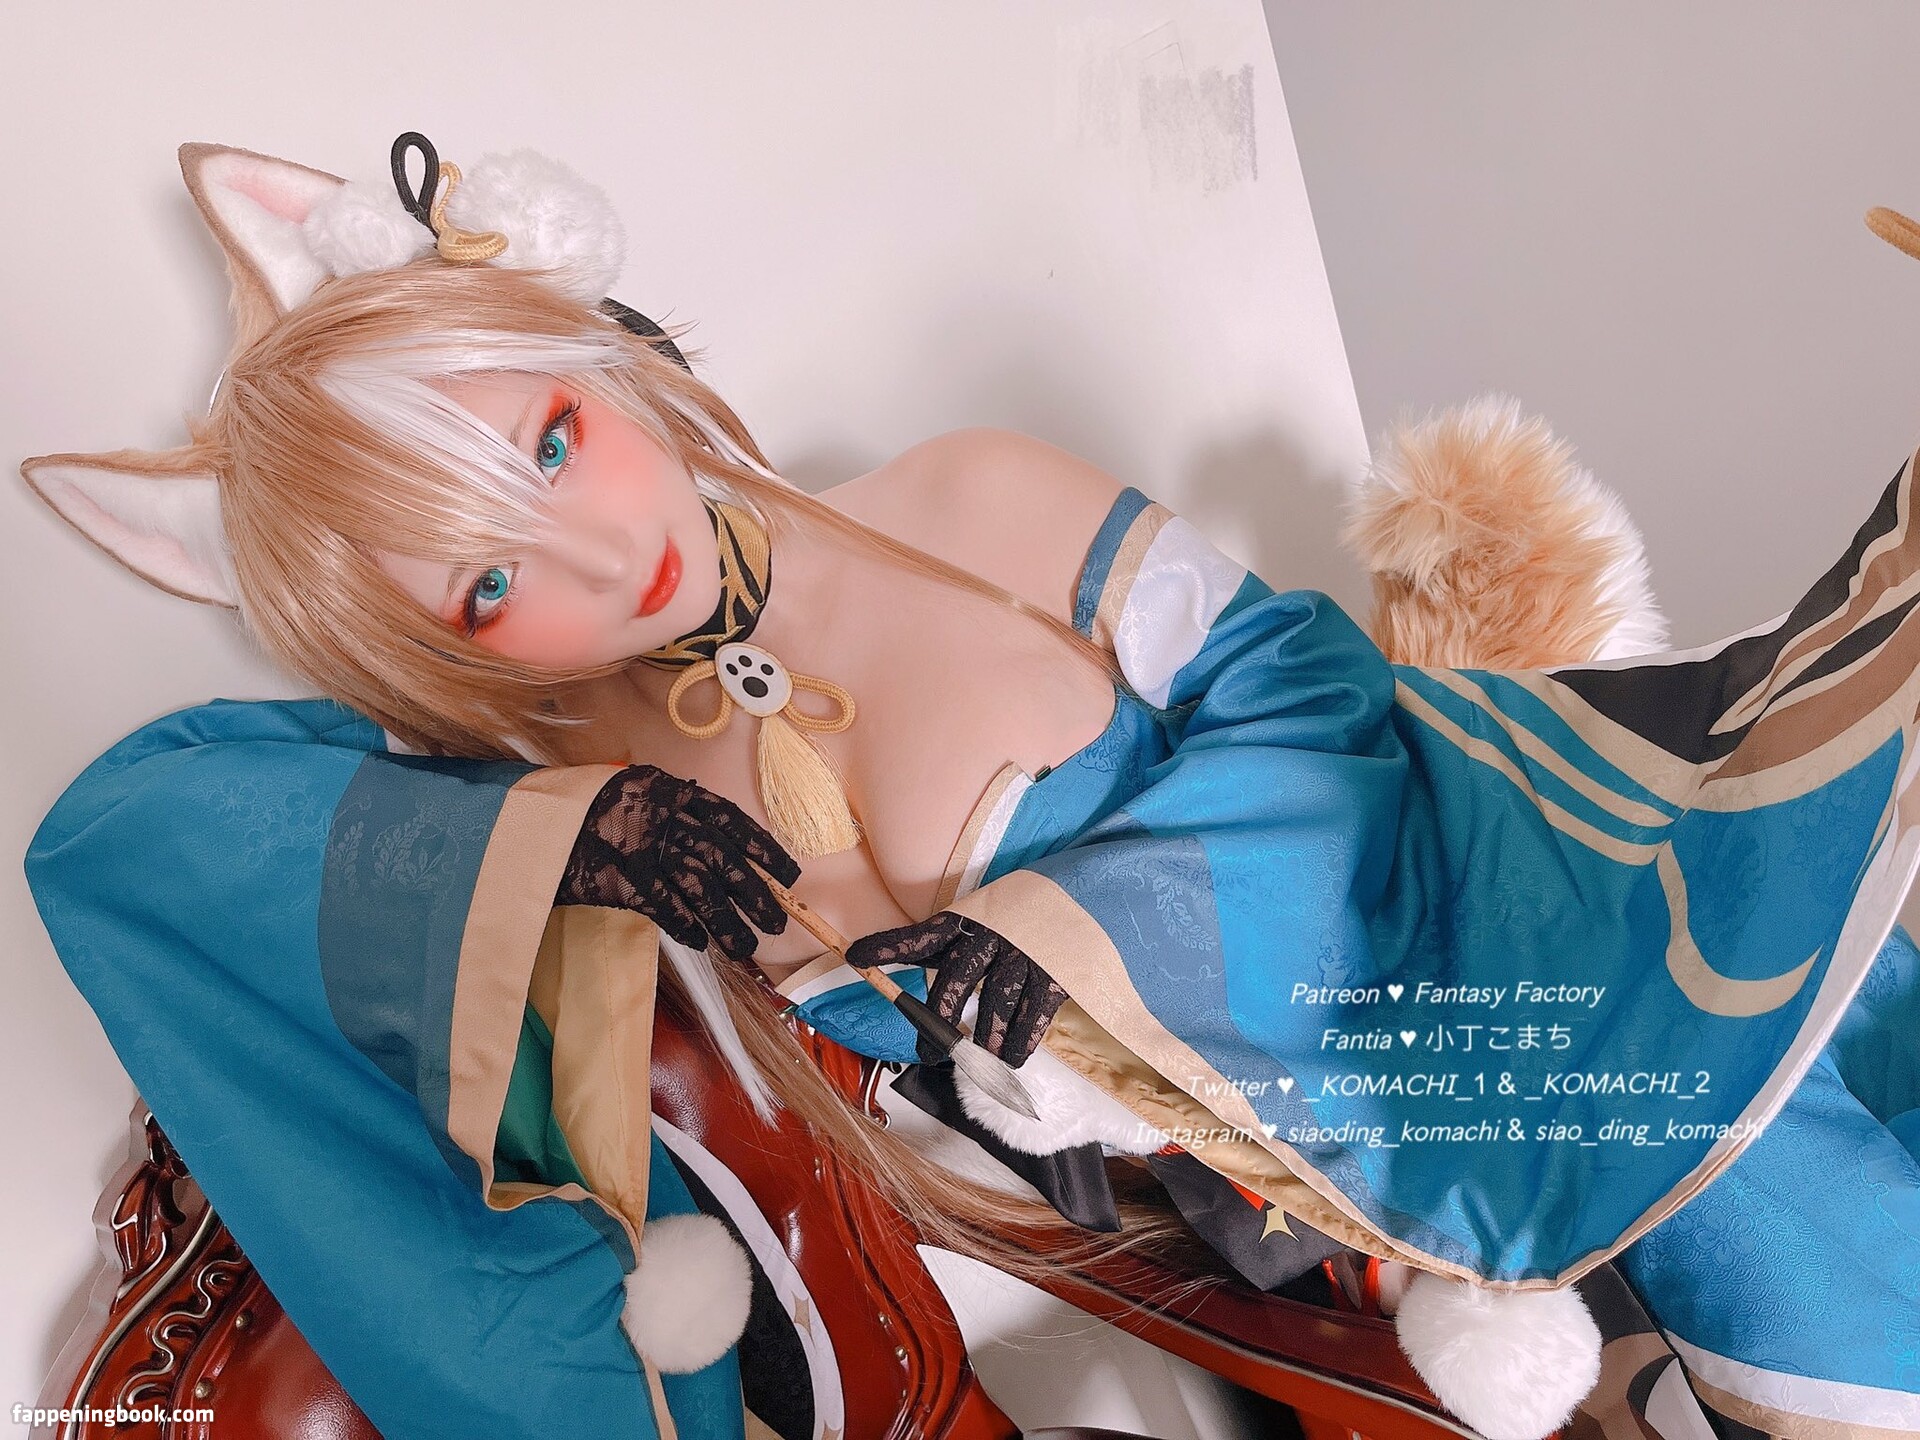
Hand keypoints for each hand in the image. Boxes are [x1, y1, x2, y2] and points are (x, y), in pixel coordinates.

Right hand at [557, 765, 799, 962]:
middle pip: (721, 858)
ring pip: (698, 887)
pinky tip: (700, 942)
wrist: (531, 823)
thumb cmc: (588, 811)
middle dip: (753, 894)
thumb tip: (721, 851)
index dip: (762, 848)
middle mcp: (661, 815)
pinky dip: (684, 925)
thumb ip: (674, 816)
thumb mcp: (635, 797)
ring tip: (744, 947)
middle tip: (775, 924)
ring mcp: (641, 846)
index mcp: (669, 790)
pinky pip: (663, 906)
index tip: (788, 875)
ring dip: (725, 921)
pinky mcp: (619, 878)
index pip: (729, 819)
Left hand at [845, 912, 1066, 1066]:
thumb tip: (906, 973)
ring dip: (985, 1038)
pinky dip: (1020, 1042)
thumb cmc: (1029, 915)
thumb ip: (952, 943)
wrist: (1092, 894)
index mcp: (973, 919)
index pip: (925, 933)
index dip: (890, 945)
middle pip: (957, 977)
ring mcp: (1028, 951)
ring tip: (981, 1058)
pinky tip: (1012, 1058)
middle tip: (929, 1053)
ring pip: (996, 1002)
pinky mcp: (1058, 971)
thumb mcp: (988, 918)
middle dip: (938, 1019)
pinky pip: (1034, 1015)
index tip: (856, 957)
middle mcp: (995, 933)